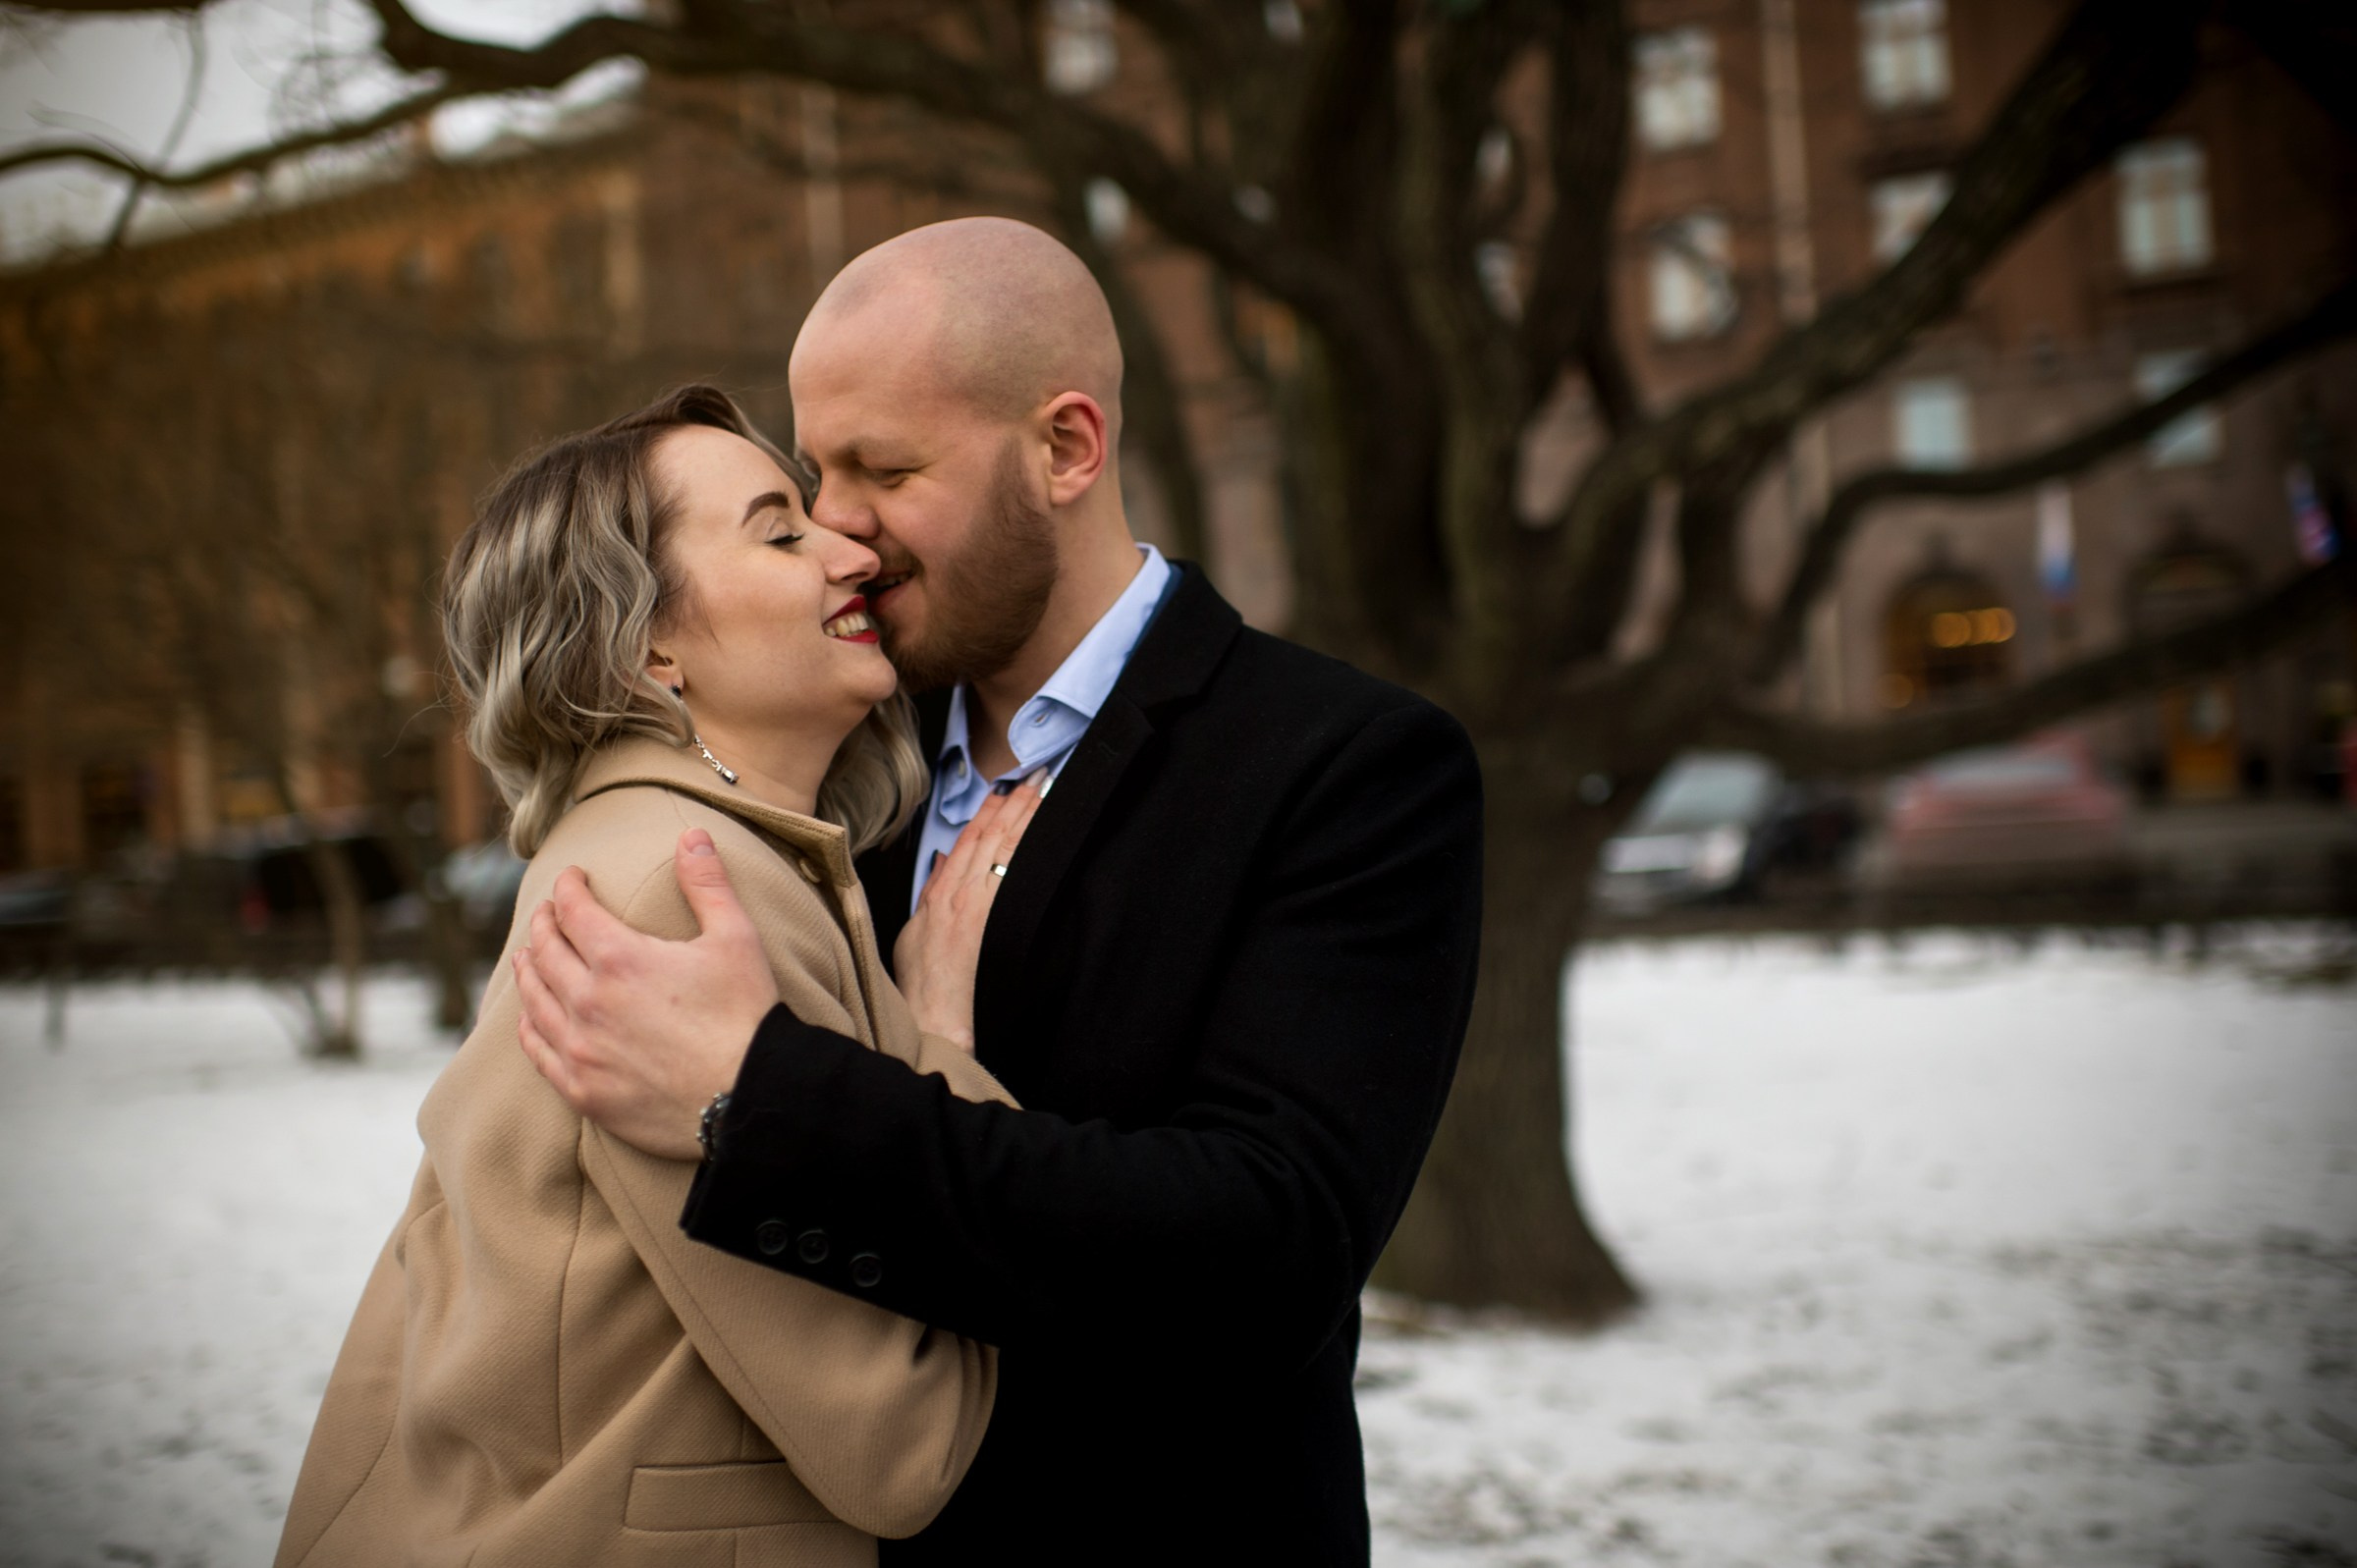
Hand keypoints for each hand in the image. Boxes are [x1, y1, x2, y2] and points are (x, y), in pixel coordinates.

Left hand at [513, 827, 778, 1159]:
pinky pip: (538, 1051)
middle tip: (548, 912)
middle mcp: (588, 1002)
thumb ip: (708, 883)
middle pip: (544, 951)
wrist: (749, 1099)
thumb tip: (692, 834)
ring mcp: (580, 1049)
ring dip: (528, 970)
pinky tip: (531, 1016)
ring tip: (528, 955)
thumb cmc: (747, 1016)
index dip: (568, 887)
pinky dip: (528, 1025)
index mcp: (620, 958)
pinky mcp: (583, 1090)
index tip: (571, 877)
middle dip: (543, 923)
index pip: (573, 910)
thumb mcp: (736, 938)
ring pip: (533, 999)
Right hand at [895, 770, 1047, 1052]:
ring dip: (1026, 817)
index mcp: (939, 894)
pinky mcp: (995, 920)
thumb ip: (931, 892)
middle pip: (990, 838)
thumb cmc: (922, 983)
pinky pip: (1015, 874)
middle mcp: (960, 894)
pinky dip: (1028, 848)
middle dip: (1013, 804)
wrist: (934, 1015)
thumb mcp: (915, 931)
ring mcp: (980, 905)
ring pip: (1005, 849)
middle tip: (1035, 778)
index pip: (966, 841)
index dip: (986, 812)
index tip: (1003, 791)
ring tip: (1044, 792)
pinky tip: (1042, 831)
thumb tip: (942, 862)